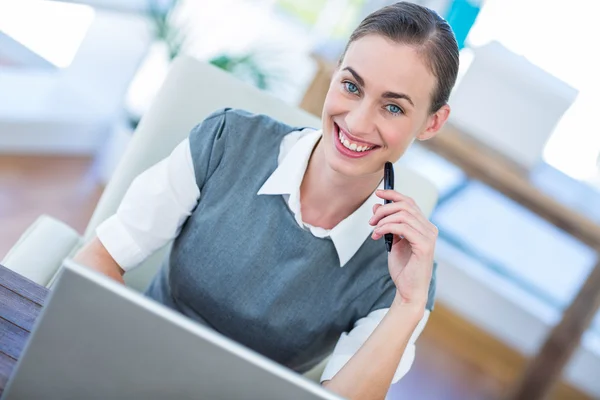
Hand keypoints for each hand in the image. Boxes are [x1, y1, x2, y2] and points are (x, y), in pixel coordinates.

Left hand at [369, 189, 437, 307]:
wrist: (409, 291)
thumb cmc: (403, 268)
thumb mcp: (392, 241)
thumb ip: (387, 223)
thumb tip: (378, 205)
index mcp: (424, 226)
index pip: (410, 202)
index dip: (393, 194)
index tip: (378, 193)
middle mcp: (430, 229)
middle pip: (405, 206)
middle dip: (384, 209)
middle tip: (371, 221)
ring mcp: (429, 237)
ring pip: (403, 215)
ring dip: (383, 220)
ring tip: (374, 231)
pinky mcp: (424, 245)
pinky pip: (403, 227)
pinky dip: (386, 227)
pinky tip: (378, 235)